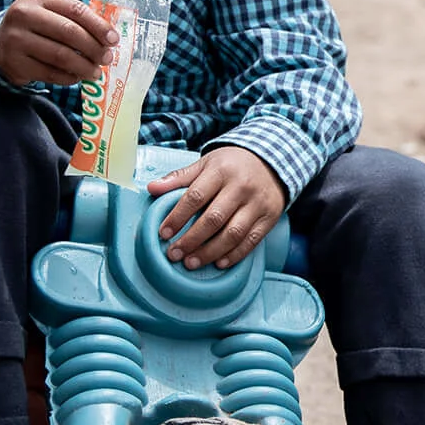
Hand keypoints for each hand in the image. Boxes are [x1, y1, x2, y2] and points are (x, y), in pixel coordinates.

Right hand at [0, 0, 117, 84]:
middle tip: (106, 59)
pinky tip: (77, 77)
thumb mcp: (51, 10)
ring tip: (96, 72)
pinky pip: (50, 73)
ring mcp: (16, 40)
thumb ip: (76, 18)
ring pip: (60, 56)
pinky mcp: (14, 63)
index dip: (99, 26)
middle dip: (94, 48)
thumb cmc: (37, 24)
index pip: (76, 10)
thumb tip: (109, 38)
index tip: (114, 40)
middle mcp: (24, 15)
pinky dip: (69, 78)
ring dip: (84, 67)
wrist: (0, 40)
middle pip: (69, 33)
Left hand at [148, 146, 285, 270]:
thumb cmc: (232, 164)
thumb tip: (151, 188)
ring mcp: (257, 204)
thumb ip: (179, 178)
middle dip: (191, 240)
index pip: (195, 197)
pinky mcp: (269, 218)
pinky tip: (219, 263)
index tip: (163, 233)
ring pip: (233, 233)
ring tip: (191, 262)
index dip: (177, 217)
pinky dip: (235, 255)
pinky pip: (252, 241)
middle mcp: (241, 187)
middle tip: (174, 254)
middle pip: (213, 219)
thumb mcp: (206, 164)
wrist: (272, 161)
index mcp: (221, 171)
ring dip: (210, 252)